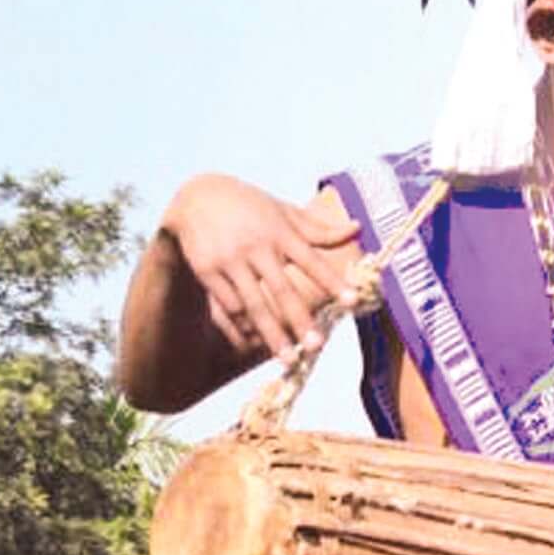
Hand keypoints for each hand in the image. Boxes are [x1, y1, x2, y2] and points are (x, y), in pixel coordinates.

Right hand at [160, 176, 364, 359]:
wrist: (196, 195)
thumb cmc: (251, 207)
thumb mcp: (284, 211)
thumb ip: (319, 229)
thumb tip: (357, 228)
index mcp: (280, 232)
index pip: (311, 261)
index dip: (332, 282)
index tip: (353, 301)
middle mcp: (256, 247)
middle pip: (282, 289)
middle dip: (300, 319)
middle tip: (317, 346)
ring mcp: (230, 260)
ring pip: (253, 304)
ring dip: (271, 333)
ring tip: (289, 359)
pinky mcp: (207, 270)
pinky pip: (227, 305)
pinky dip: (242, 325)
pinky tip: (256, 343)